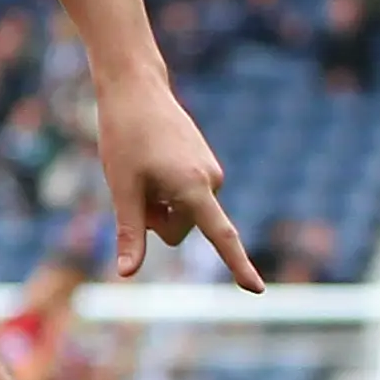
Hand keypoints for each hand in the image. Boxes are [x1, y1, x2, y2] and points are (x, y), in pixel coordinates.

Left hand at [97, 65, 262, 290]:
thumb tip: (127, 273)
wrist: (137, 88)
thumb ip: (130, 232)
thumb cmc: (124, 135)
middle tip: (134, 182)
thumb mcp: (121, 187)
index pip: (221, 237)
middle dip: (154, 220)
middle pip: (179, 231)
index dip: (238, 266)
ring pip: (180, 214)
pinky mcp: (205, 166)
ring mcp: (211, 173)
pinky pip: (183, 197)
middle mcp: (212, 181)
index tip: (257, 291)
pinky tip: (151, 162)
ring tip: (142, 167)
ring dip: (157, 203)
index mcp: (194, 188)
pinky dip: (164, 191)